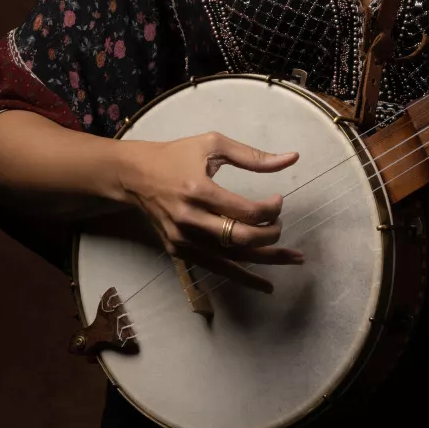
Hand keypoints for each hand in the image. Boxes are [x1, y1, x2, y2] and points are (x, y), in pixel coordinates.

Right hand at [117, 132, 303, 292]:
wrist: (133, 175)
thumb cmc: (176, 155)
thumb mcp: (212, 144)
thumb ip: (253, 155)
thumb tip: (292, 158)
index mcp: (198, 190)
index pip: (246, 211)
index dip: (271, 209)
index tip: (278, 200)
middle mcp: (190, 219)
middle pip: (241, 239)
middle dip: (271, 234)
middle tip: (281, 225)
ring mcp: (183, 239)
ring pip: (232, 259)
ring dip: (267, 260)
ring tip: (295, 259)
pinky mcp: (178, 251)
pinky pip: (216, 268)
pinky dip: (243, 277)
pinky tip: (265, 283)